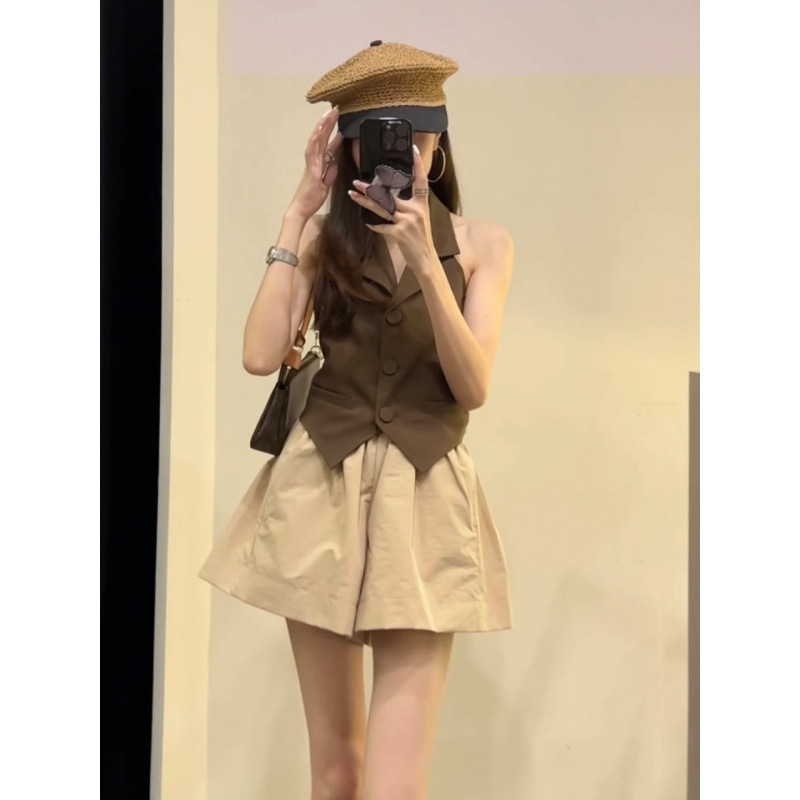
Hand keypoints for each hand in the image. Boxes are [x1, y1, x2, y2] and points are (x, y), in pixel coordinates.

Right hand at [288, 106, 342, 219]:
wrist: (301, 209)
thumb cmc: (311, 199)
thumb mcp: (326, 185)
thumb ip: (330, 174)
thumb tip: (335, 163)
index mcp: (318, 163)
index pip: (326, 144)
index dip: (332, 132)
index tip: (338, 120)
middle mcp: (314, 160)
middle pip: (322, 138)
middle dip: (328, 123)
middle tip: (336, 109)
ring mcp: (311, 163)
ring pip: (316, 140)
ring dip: (322, 126)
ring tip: (329, 114)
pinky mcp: (311, 169)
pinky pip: (312, 150)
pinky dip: (316, 138)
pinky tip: (320, 129)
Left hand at [347, 144, 436, 272]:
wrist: (426, 259)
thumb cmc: (420, 239)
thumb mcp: (420, 219)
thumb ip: (408, 207)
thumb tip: (391, 197)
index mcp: (421, 203)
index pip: (420, 179)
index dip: (417, 164)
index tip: (412, 149)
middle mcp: (415, 210)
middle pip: (389, 195)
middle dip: (371, 189)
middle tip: (356, 182)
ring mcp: (407, 221)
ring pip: (382, 208)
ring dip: (365, 201)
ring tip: (352, 194)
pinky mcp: (399, 233)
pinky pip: (381, 226)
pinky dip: (374, 225)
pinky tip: (367, 222)